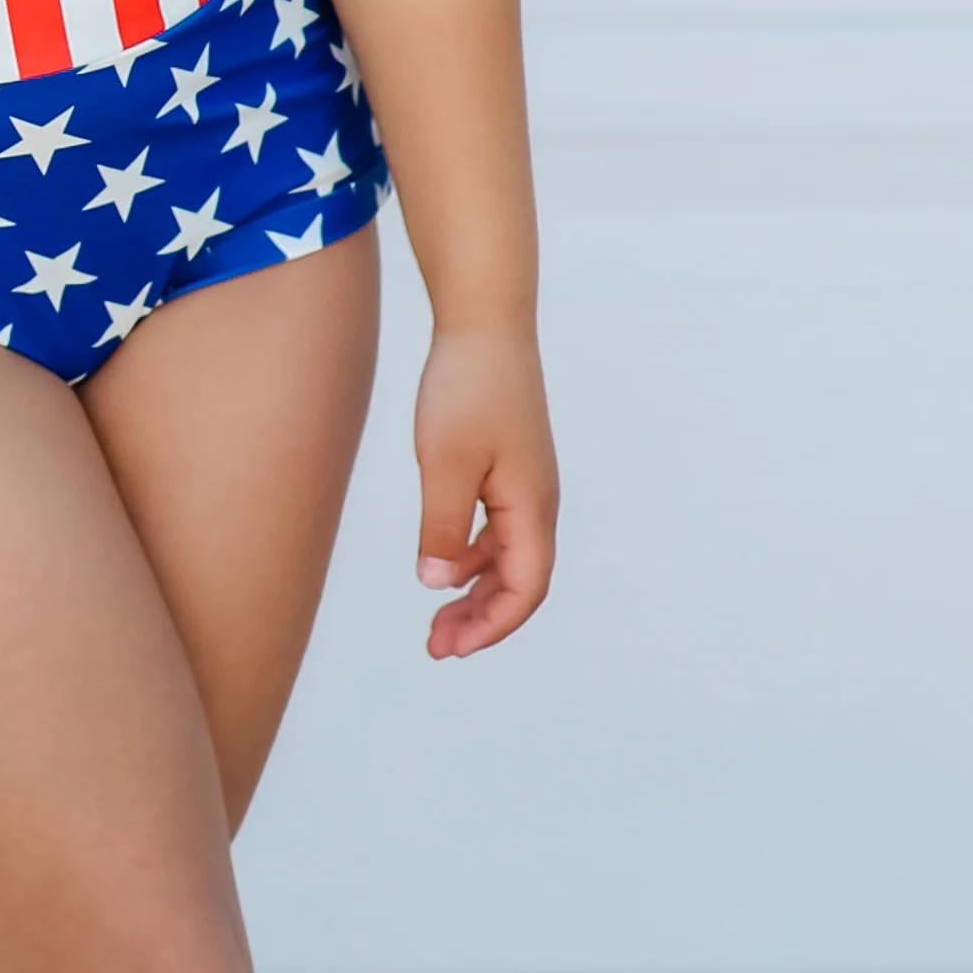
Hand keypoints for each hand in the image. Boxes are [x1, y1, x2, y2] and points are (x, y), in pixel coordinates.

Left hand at [411, 319, 557, 659]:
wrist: (484, 324)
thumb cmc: (467, 387)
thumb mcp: (445, 463)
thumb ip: (442, 527)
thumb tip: (436, 585)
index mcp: (531, 506)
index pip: (524, 589)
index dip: (492, 627)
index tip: (451, 649)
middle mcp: (537, 502)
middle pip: (519, 582)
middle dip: (482, 621)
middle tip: (436, 647)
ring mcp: (525, 486)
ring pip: (507, 559)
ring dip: (474, 593)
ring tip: (435, 619)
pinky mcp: (508, 469)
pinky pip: (496, 531)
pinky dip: (471, 557)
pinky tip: (441, 565)